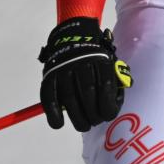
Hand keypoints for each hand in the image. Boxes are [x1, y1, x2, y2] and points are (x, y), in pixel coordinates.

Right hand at [38, 17, 131, 131]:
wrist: (72, 37)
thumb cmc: (94, 59)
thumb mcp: (108, 63)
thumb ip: (114, 81)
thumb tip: (115, 105)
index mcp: (100, 59)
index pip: (106, 86)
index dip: (109, 106)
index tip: (108, 116)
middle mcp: (81, 62)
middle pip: (88, 93)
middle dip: (93, 114)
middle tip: (94, 122)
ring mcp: (63, 68)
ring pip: (70, 98)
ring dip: (77, 117)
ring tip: (83, 125)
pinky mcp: (49, 75)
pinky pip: (49, 97)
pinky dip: (53, 113)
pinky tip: (59, 123)